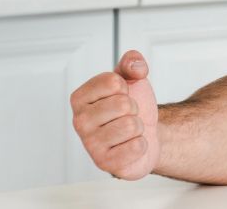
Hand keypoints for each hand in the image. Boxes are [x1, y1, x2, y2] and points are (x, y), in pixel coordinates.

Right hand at [70, 49, 159, 179]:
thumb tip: (135, 64)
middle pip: (123, 104)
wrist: (146, 134)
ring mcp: (90, 144)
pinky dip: (141, 144)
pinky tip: (130, 145)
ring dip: (138, 126)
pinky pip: (137, 146)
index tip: (122, 94)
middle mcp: (79, 121)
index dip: (126, 86)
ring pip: (131, 125)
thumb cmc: (133, 107)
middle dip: (134, 108)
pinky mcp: (105, 163)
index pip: (112, 81)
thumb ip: (132, 62)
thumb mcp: (132, 79)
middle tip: (127, 114)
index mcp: (80, 98)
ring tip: (129, 130)